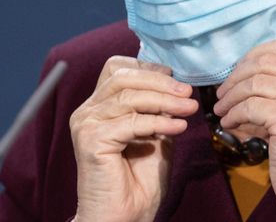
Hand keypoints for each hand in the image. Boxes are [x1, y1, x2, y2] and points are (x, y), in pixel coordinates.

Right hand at [69, 56, 198, 221]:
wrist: (125, 217)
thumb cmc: (138, 181)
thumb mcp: (155, 134)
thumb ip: (158, 110)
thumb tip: (177, 87)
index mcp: (98, 106)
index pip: (117, 69)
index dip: (147, 69)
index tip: (176, 79)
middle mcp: (87, 111)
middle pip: (124, 78)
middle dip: (160, 83)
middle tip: (188, 92)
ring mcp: (86, 124)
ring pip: (130, 98)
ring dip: (165, 101)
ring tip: (190, 108)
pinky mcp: (91, 140)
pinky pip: (131, 122)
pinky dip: (159, 122)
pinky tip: (178, 127)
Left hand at [214, 39, 275, 221]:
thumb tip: (244, 69)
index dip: (255, 55)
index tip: (239, 71)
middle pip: (265, 62)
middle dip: (237, 76)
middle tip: (222, 93)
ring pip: (253, 83)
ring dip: (230, 97)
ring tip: (222, 110)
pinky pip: (248, 107)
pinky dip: (233, 114)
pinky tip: (228, 123)